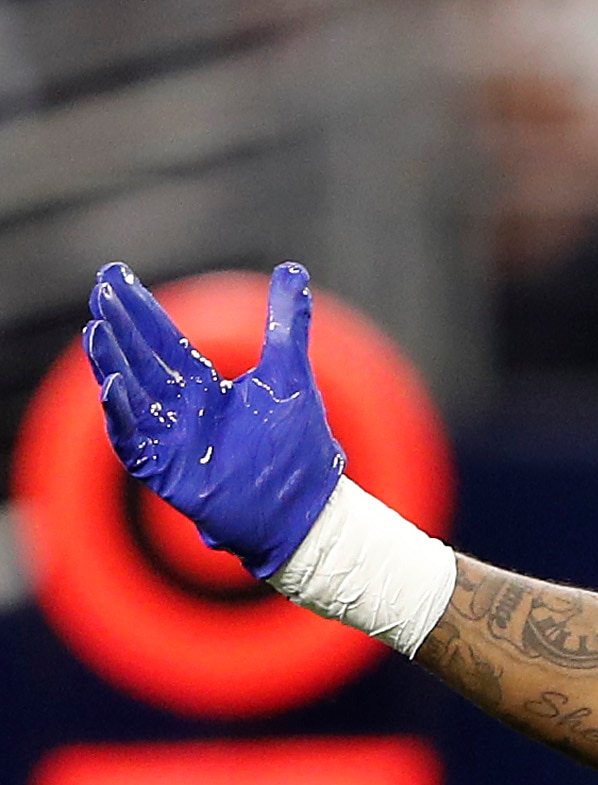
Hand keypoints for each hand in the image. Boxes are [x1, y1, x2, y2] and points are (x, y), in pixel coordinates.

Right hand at [83, 260, 343, 577]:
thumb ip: (287, 324)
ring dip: (111, 363)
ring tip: (95, 331)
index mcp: (207, 387)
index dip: (139, 309)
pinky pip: (133, 441)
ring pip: (130, 395)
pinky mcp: (168, 471)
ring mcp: (173, 440)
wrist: (310, 508)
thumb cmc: (300, 448)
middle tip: (100, 291)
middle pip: (142, 361)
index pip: (165, 340)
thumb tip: (293, 271)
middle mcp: (183, 410)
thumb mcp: (291, 374)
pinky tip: (110, 385)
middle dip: (120, 327)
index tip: (114, 275)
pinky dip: (121, 414)